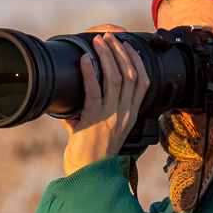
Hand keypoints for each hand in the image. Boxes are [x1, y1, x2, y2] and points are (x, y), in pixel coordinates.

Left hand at [60, 25, 149, 175]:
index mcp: (130, 114)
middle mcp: (125, 113)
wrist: (88, 175)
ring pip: (116, 79)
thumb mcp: (97, 127)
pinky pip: (95, 91)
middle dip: (121, 51)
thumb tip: (70, 97)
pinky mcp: (95, 119)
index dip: (137, 60)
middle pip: (131, 74)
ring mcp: (112, 116)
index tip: (128, 44)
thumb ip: (87, 111)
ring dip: (107, 56)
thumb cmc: (90, 153)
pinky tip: (85, 60)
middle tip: (110, 36)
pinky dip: (90, 72)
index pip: (142, 82)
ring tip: (99, 41)